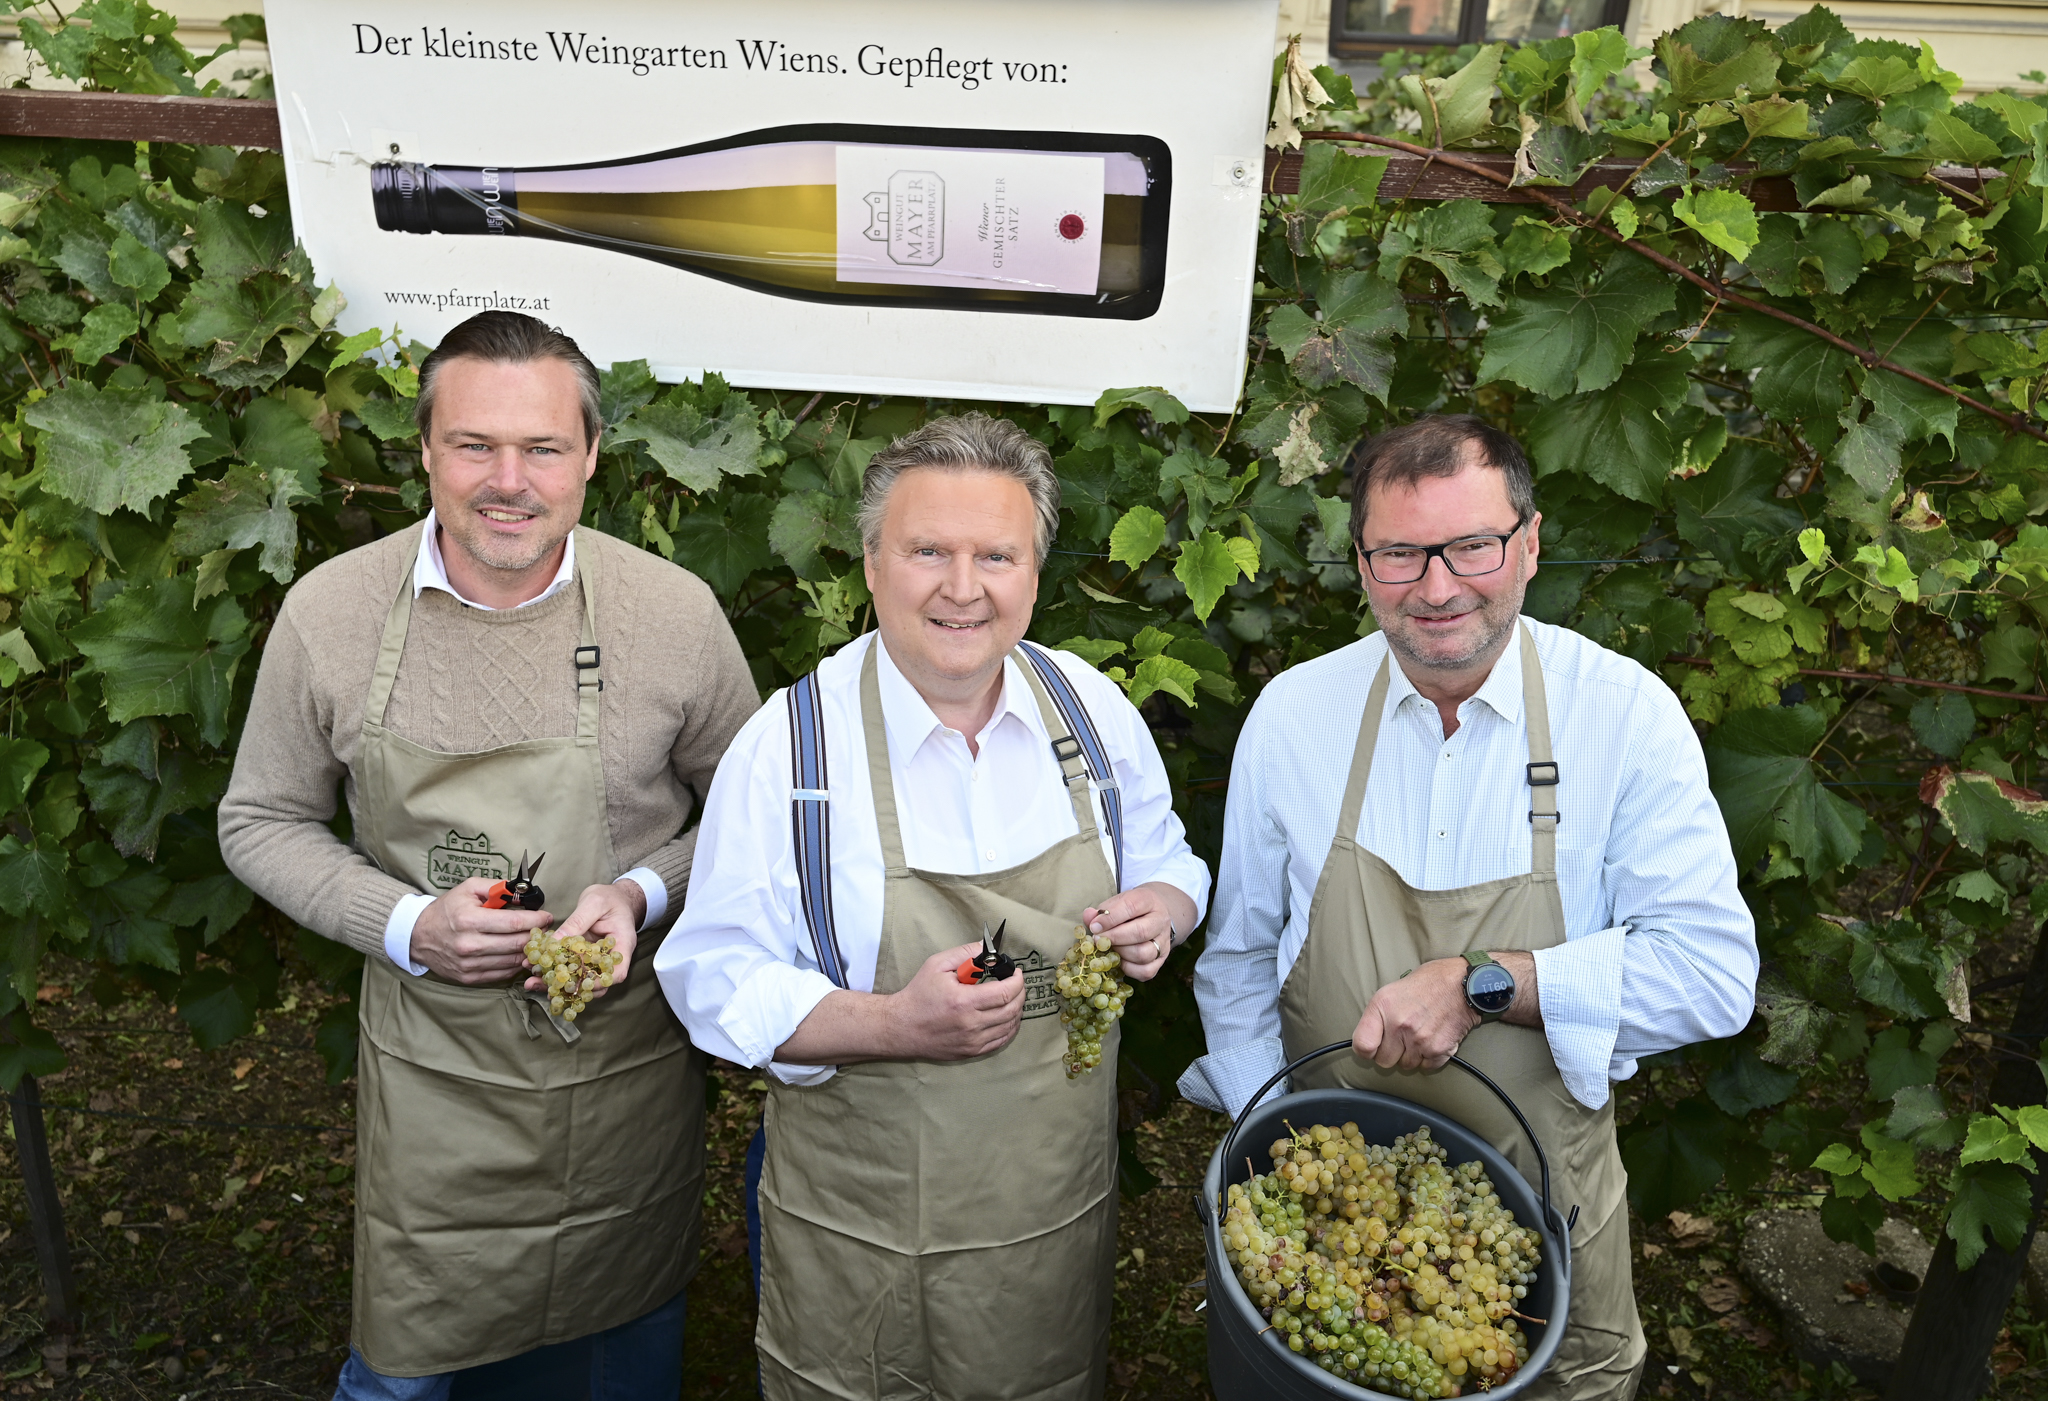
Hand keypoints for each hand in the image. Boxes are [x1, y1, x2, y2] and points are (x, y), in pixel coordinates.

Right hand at [408, 877, 553, 984]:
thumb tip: (523, 892)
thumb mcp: (468, 889)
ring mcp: (469, 965)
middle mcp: (469, 944)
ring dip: (530, 952)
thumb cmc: (447, 909)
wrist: (418, 936)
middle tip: (546, 929)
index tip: (547, 916)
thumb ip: (497, 887)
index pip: (514, 923)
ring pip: (512, 961)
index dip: (536, 920)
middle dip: (537, 936)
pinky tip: (520, 954)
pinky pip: (502, 974)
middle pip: (517, 944)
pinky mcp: (469, 978)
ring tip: (537, 941)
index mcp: (470, 920)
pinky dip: (515, 964)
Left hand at [523, 880, 644, 999]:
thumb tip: (555, 943)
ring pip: (582, 980)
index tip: (577, 983)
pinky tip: (537, 971)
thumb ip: (577, 922)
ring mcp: (597, 960)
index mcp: (621, 945)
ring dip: (559, 984)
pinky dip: (557, 972)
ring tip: (534, 983)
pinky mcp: (585, 958)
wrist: (614, 897)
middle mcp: (610, 957)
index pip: (617, 972)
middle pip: (596, 982)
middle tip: (545, 989)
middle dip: (570, 988)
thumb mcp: (594, 903)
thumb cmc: (609, 897)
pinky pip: (573, 969)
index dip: (599, 983)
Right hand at [883, 941, 1026, 1061]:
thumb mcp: (937, 965)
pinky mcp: (971, 1051)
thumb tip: (989, 947)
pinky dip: (1010, 1027)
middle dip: (1020, 993)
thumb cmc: (919, 994)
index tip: (1016, 972)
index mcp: (964, 1001)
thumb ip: (965, 953)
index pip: (1005, 992)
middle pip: (1012, 1009)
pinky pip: (1002, 1041)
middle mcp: (971, 1024)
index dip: (1017, 981)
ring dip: (1017, 1009)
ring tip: (1012, 997)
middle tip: (1016, 983)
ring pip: (1010, 1026)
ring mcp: (973, 1041)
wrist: (902, 1027)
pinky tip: (1007, 1016)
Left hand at [1084, 880, 1197, 982]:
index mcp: (1149, 900)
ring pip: (1144, 954)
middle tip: (1097, 940)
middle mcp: (1161, 921)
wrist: (1154, 914)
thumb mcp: (1117, 902)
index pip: (1131, 907)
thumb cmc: (1130, 909)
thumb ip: (1102, 910)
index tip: (1094, 926)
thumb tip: (1088, 917)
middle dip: (1114, 938)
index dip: (1110, 918)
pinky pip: (1146, 971)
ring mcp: (1164, 942)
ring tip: (1108, 949)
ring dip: (1120, 953)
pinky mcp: (1162, 960)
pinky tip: (1118, 961)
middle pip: (1141, 932)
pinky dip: (1129, 969)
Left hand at [1353, 958, 1477, 1072]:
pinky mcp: (1439, 1050)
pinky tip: (1432, 1040)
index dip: (1366, 1050)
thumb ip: (1378, 1015)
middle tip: (1401, 1039)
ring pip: (1406, 1065)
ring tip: (1419, 1035)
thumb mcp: (1392, 990)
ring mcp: (1420, 1039)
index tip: (1373, 1047)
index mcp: (1383, 1007)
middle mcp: (1399, 1025)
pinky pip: (1426, 1067)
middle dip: (1391, 1053)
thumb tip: (1369, 1039)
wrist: (1464, 984)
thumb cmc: (1429, 983)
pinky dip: (1429, 1058)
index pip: (1362, 1046)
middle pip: (1384, 1061)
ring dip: (1411, 1055)